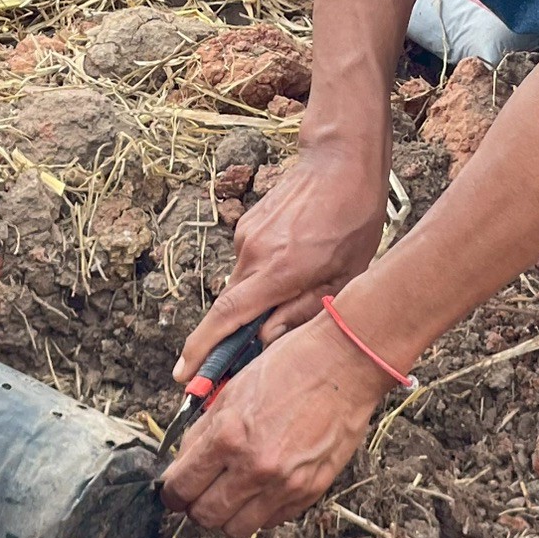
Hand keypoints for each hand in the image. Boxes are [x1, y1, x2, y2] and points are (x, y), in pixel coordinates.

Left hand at [163, 309, 393, 536]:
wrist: (343, 364)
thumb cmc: (288, 367)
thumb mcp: (232, 390)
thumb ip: (203, 431)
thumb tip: (183, 462)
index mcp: (229, 436)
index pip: (182, 486)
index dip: (170, 492)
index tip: (171, 490)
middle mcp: (255, 467)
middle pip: (205, 516)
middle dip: (194, 506)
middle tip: (197, 492)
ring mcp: (285, 485)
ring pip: (236, 529)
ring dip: (226, 515)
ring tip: (228, 493)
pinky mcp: (310, 492)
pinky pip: (271, 521)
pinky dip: (258, 510)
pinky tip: (259, 487)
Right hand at [176, 130, 389, 383]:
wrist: (340, 162)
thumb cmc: (353, 221)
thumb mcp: (344, 278)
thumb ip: (303, 312)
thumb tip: (265, 339)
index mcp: (277, 271)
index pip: (227, 317)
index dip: (202, 349)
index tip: (185, 374)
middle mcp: (253, 253)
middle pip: (232, 305)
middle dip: (236, 333)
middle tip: (260, 346)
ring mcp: (247, 235)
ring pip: (243, 283)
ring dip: (261, 297)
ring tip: (304, 285)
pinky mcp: (248, 223)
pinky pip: (250, 262)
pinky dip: (264, 274)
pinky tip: (297, 262)